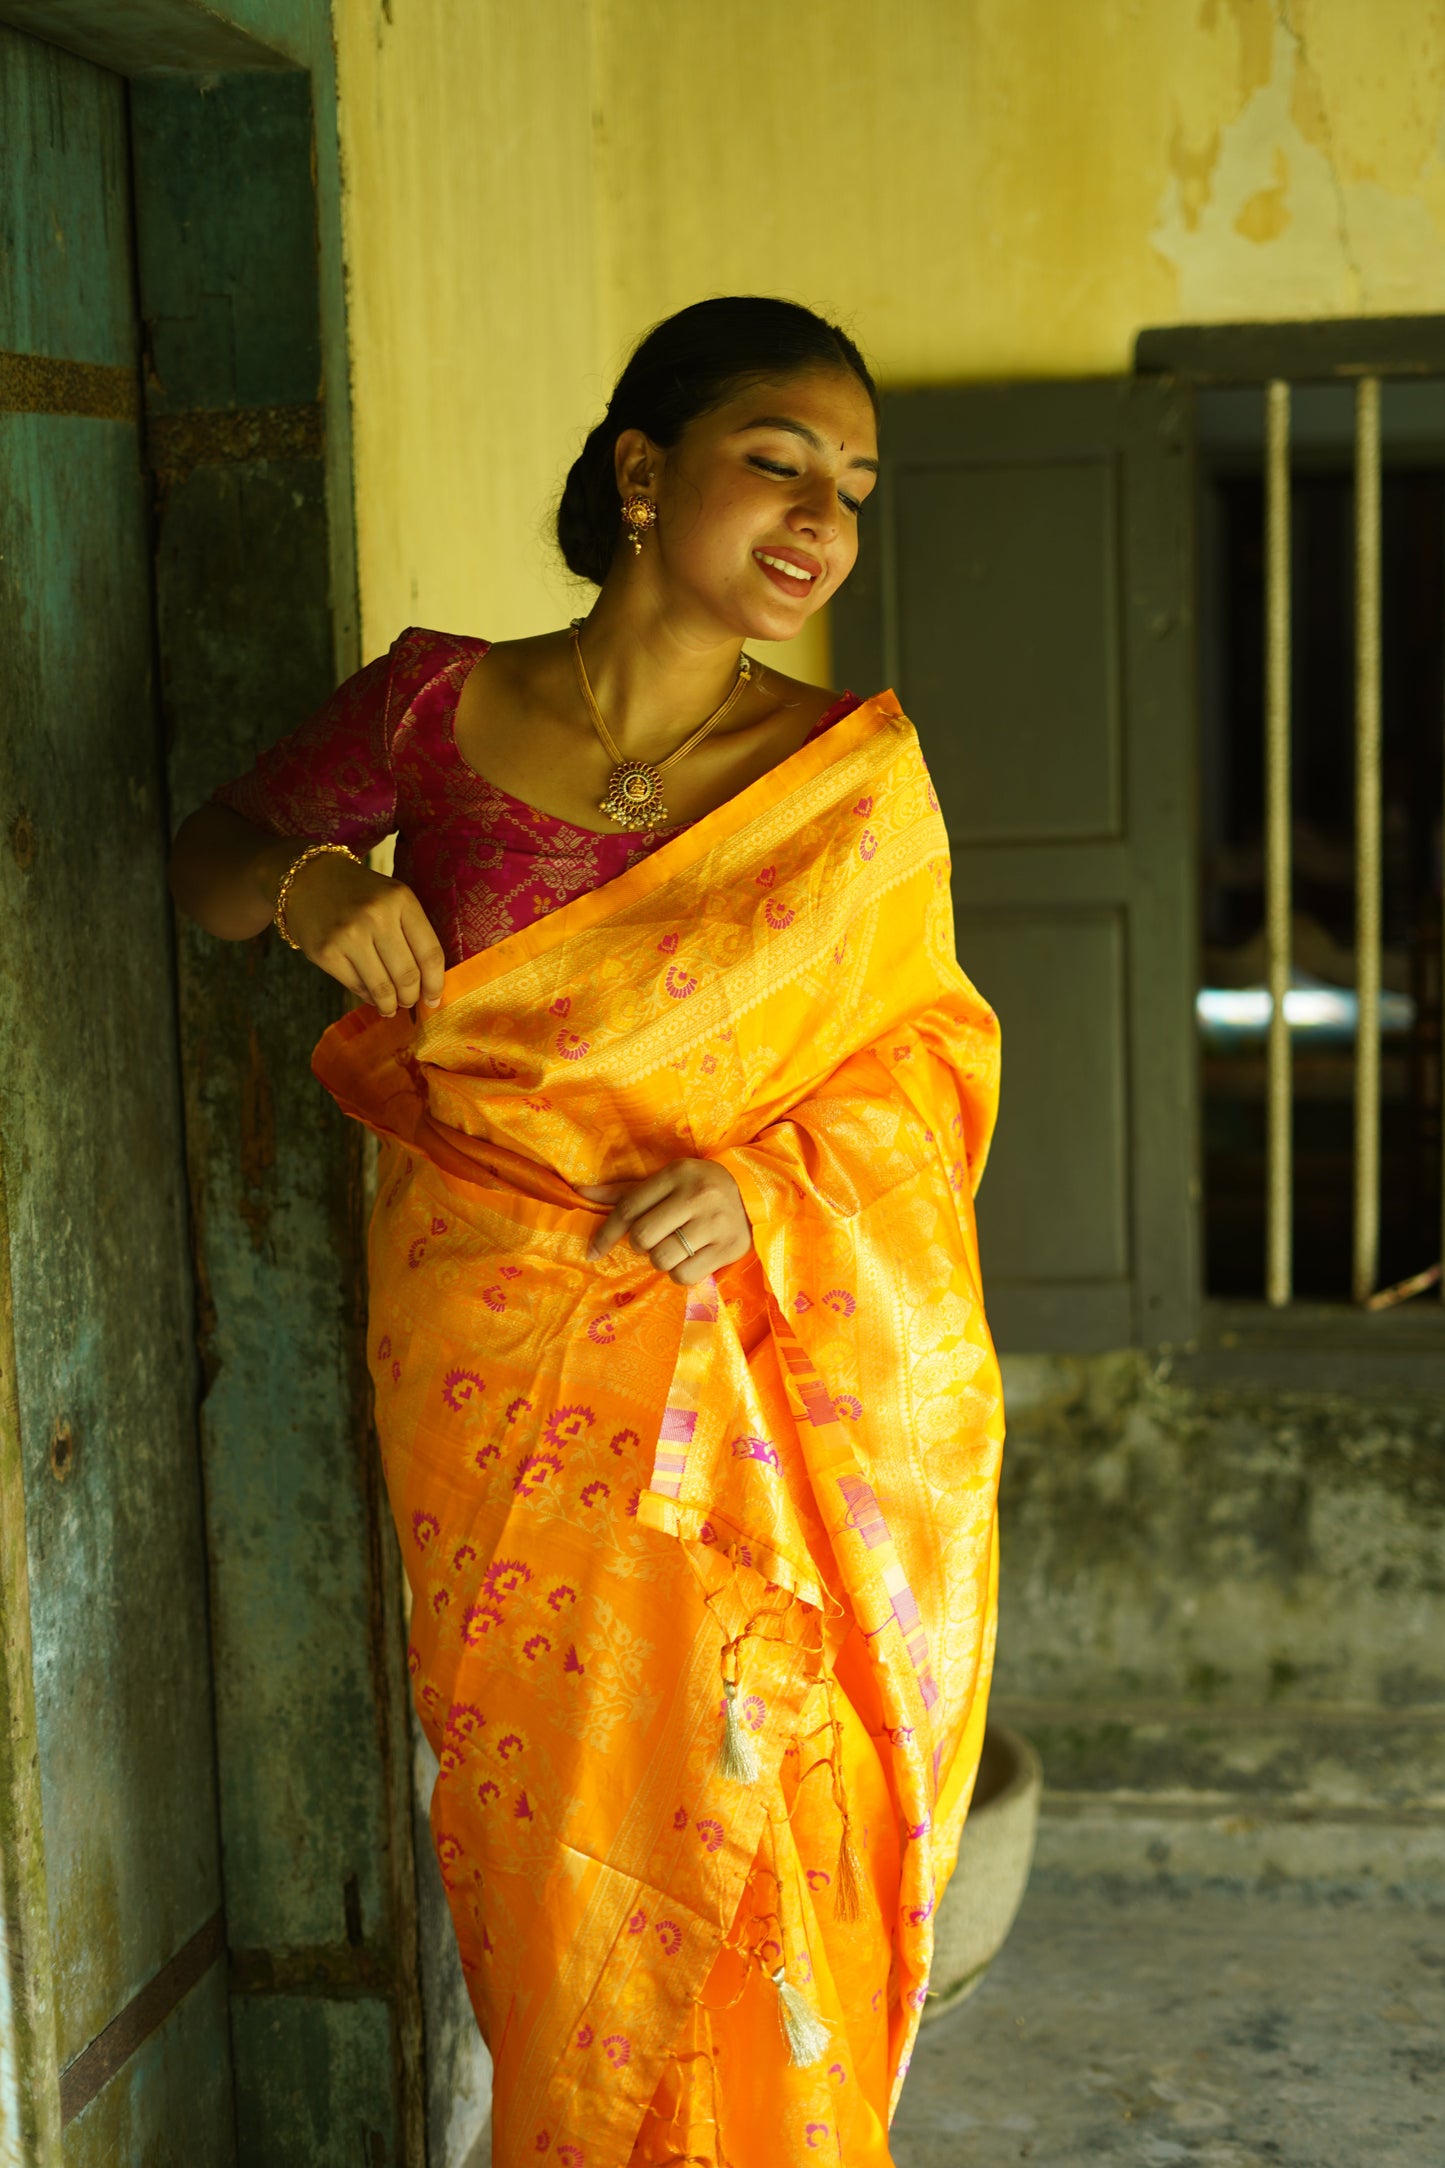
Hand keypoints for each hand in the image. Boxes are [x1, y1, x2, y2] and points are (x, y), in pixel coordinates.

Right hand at [281, 850, 445, 1018]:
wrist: (308, 879)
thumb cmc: (360, 894)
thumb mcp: (393, 898)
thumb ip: (413, 933)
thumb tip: (429, 984)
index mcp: (401, 899)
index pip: (430, 953)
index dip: (436, 983)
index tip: (434, 999)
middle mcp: (375, 916)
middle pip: (407, 975)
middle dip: (412, 997)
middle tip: (410, 1001)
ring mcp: (348, 935)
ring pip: (382, 988)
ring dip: (391, 1004)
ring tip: (392, 1006)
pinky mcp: (326, 952)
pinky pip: (356, 986)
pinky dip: (368, 997)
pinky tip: (371, 996)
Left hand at [576, 1160, 752, 1283]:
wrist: (756, 1192)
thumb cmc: (700, 1187)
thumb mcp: (667, 1180)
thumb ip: (626, 1192)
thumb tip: (580, 1192)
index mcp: (676, 1174)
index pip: (628, 1208)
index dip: (606, 1233)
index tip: (593, 1251)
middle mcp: (696, 1196)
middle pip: (643, 1237)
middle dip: (640, 1246)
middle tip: (652, 1240)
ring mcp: (715, 1223)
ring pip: (663, 1259)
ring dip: (660, 1260)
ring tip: (674, 1248)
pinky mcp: (729, 1248)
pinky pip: (686, 1275)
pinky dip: (680, 1273)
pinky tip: (689, 1259)